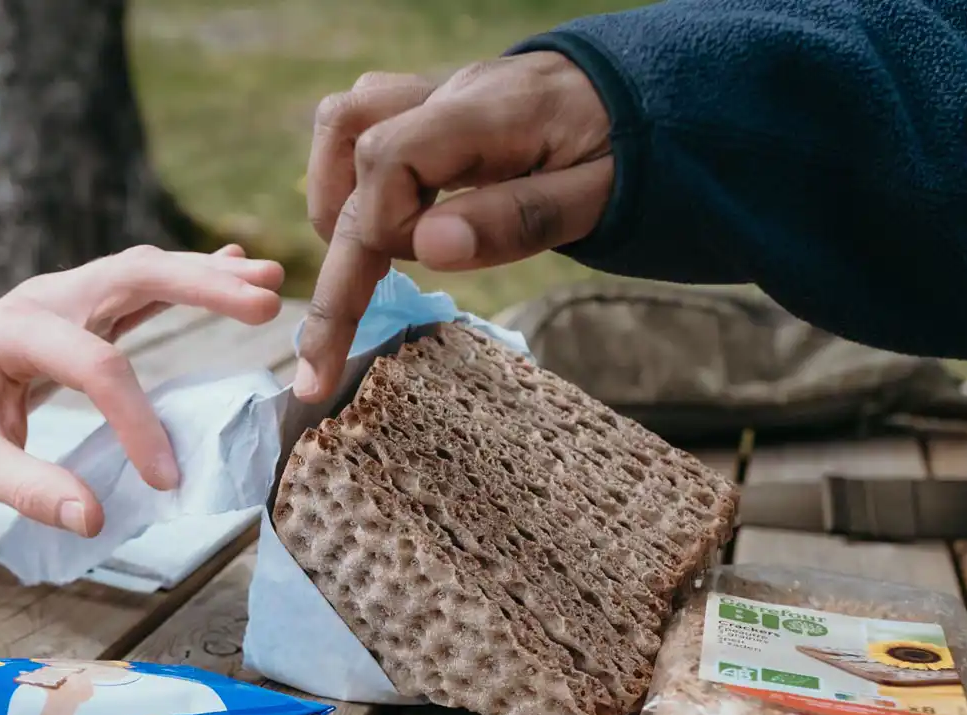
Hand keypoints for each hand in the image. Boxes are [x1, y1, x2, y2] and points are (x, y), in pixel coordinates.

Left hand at [0, 244, 284, 536]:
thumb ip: (25, 487)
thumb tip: (94, 519)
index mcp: (14, 331)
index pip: (97, 366)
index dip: (137, 421)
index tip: (164, 479)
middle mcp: (46, 299)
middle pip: (134, 276)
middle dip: (203, 286)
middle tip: (265, 300)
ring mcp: (65, 298)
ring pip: (144, 272)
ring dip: (206, 275)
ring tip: (267, 280)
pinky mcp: (79, 311)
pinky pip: (141, 287)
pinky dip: (188, 280)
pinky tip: (234, 268)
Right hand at [296, 54, 613, 401]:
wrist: (651, 92)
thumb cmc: (630, 148)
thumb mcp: (599, 193)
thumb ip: (517, 219)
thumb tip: (427, 248)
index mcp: (488, 112)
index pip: (388, 159)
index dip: (383, 229)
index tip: (410, 278)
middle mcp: (447, 94)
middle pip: (353, 161)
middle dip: (334, 272)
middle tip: (315, 370)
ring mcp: (435, 95)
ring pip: (342, 129)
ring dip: (334, 204)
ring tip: (355, 281)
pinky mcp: (432, 110)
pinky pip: (363, 128)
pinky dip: (351, 182)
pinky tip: (375, 234)